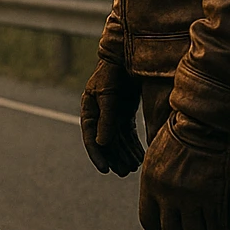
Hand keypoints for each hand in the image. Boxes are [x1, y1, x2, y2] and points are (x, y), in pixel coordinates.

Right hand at [81, 59, 144, 175]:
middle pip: (105, 142)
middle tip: (124, 172)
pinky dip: (133, 145)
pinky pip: (128, 135)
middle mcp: (99, 115)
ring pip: (118, 141)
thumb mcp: (108, 95)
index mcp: (89, 110)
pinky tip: (140, 156)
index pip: (90, 138)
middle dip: (114, 158)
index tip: (105, 170)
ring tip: (134, 167)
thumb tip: (102, 143)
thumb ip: (106, 119)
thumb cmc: (113, 73)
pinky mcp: (124, 114)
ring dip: (124, 154)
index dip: (97, 155)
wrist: (126, 57)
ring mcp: (112, 115)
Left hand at [139, 114, 229, 229]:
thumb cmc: (180, 133)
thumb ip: (156, 178)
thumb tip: (158, 194)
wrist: (203, 122)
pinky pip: (217, 226)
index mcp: (150, 184)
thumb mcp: (156, 155)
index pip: (148, 219)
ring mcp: (190, 197)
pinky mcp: (213, 196)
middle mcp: (167, 195)